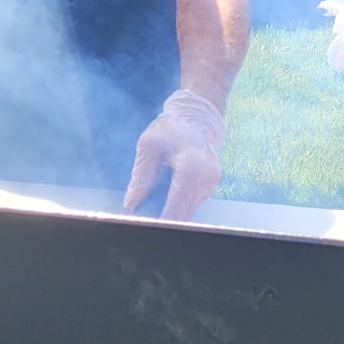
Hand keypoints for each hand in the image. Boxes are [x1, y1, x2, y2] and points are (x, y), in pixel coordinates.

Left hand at [124, 89, 225, 219]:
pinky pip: (193, 203)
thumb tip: (131, 203)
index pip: (176, 205)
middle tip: (144, 223)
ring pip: (189, 211)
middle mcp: (206, 177)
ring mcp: (212, 182)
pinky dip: (178, 206)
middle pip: (184, 213)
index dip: (161, 221)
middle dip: (164, 221)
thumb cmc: (171, 128)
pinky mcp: (212, 184)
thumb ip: (141, 176)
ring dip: (171, 215)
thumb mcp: (148, 146)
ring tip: (151, 213)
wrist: (198, 116)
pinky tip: (165, 201)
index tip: (145, 227)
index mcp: (191, 166)